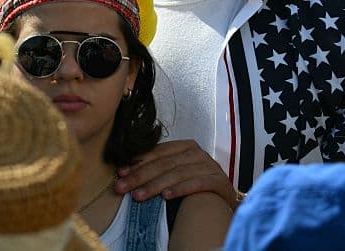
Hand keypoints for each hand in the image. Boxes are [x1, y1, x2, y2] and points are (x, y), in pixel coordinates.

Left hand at [114, 139, 239, 208]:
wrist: (224, 198)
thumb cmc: (195, 183)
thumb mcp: (176, 171)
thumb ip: (157, 168)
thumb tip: (125, 171)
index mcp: (185, 146)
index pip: (158, 152)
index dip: (138, 162)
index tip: (120, 173)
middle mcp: (197, 153)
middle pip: (164, 163)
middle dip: (140, 175)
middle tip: (122, 187)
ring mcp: (209, 166)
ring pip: (177, 173)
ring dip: (155, 185)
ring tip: (139, 196)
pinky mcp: (219, 181)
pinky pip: (197, 183)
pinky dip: (180, 189)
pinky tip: (166, 196)